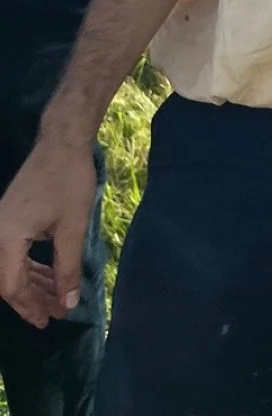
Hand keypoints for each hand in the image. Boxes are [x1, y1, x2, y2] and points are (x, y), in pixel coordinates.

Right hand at [0, 138, 97, 328]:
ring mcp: (1, 225)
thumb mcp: (73, 228)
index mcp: (6, 237)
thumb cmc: (68, 181)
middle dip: (32, 299)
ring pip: (12, 267)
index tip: (51, 320)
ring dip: (33, 284)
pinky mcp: (10, 218)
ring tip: (56, 300)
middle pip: (8, 279)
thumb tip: (68, 304)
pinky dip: (32, 266)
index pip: (12, 286)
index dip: (31, 307)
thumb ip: (68, 268)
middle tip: (54, 315)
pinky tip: (50, 276)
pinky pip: (16, 252)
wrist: (62, 142)